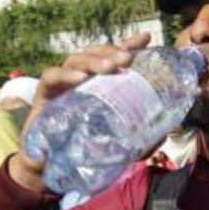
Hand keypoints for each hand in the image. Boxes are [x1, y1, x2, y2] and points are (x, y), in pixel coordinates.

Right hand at [12, 33, 150, 186]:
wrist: (48, 170)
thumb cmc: (82, 151)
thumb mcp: (117, 143)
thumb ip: (140, 138)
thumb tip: (166, 134)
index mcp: (96, 85)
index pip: (112, 59)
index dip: (127, 45)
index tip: (145, 39)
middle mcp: (78, 80)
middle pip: (94, 54)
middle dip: (111, 52)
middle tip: (128, 59)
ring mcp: (59, 86)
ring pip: (74, 59)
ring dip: (93, 60)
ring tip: (109, 68)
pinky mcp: (42, 96)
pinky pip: (51, 77)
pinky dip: (65, 74)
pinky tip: (80, 79)